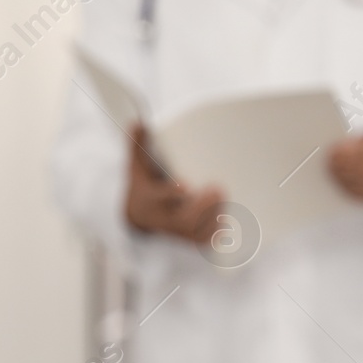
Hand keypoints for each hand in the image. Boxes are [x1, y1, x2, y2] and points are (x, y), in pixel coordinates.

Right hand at [125, 126, 222, 241]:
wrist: (138, 217)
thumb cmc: (144, 186)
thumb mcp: (136, 167)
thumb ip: (137, 146)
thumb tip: (137, 122)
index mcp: (149, 200)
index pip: (160, 198)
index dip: (173, 193)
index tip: (186, 185)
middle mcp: (162, 219)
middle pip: (183, 221)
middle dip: (202, 207)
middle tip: (218, 188)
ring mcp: (176, 232)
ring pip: (197, 232)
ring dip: (213, 217)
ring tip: (224, 198)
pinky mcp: (189, 239)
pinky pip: (205, 240)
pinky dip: (216, 231)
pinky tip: (226, 217)